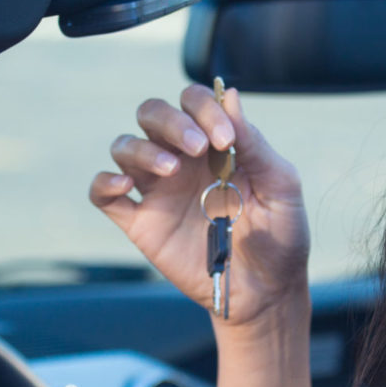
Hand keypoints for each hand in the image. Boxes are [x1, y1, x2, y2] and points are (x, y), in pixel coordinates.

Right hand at [89, 85, 309, 324]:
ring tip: (171, 171)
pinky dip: (104, 182)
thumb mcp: (280, 186)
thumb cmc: (280, 236)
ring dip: (142, 149)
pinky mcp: (141, 223)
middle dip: (170, 121)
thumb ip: (255, 143)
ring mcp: (159, 191)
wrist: (266, 291)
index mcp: (216, 145)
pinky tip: (124, 184)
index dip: (204, 109)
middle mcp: (183, 161)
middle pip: (152, 114)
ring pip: (125, 147)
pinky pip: (105, 195)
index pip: (194, 102)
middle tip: (197, 147)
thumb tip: (231, 95)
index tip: (225, 140)